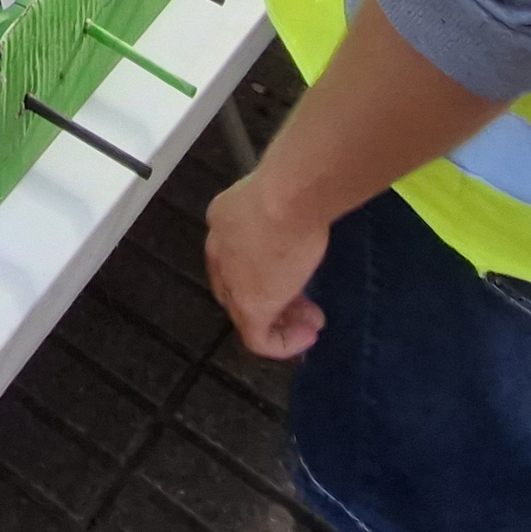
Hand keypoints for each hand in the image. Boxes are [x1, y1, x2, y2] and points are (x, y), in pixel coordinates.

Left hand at [204, 169, 333, 358]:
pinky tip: (308, 336)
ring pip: (248, 312)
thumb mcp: (280, 197)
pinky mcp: (250, 306)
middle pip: (240, 285)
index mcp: (223, 220)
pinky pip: (258, 338)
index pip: (234, 254)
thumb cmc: (291, 188)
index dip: (263, 268)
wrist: (287, 197)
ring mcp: (232, 280)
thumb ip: (280, 211)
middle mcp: (219, 251)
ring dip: (282, 322)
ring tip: (311, 324)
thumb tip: (298, 215)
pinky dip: (282, 343)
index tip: (292, 272)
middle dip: (274, 297)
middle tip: (305, 304)